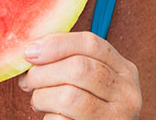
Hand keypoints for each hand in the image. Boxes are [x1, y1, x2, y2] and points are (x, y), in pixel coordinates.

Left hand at [18, 32, 141, 119]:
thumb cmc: (89, 110)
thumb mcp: (91, 82)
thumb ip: (69, 62)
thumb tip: (31, 51)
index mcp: (124, 70)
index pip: (91, 43)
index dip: (56, 43)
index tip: (30, 51)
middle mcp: (127, 93)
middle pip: (79, 68)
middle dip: (44, 73)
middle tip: (29, 82)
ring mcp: (117, 117)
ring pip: (69, 96)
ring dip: (42, 97)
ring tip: (38, 102)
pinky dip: (48, 118)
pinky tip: (51, 118)